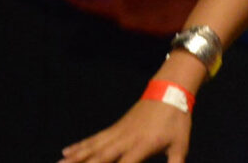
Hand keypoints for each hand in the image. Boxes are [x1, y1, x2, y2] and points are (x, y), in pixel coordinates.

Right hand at [59, 98, 191, 162]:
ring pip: (92, 148)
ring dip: (74, 158)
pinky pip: (95, 138)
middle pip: (100, 158)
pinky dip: (80, 145)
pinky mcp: (116, 126)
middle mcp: (125, 140)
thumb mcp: (181, 144)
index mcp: (142, 146)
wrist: (170, 91)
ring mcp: (118, 132)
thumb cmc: (177, 120)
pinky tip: (66, 151)